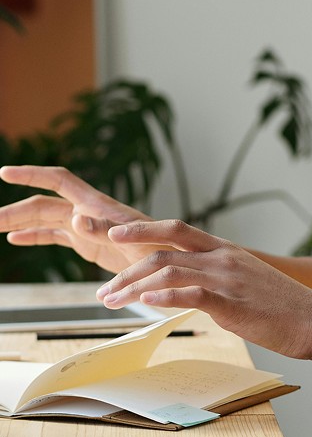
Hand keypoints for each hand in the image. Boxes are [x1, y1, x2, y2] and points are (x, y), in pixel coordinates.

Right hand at [0, 165, 153, 272]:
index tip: (5, 172)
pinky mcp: (87, 244)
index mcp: (96, 205)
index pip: (58, 181)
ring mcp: (85, 227)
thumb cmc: (159, 248)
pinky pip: (54, 236)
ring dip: (19, 222)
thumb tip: (75, 218)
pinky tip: (14, 239)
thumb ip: (103, 229)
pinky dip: (34, 236)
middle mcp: (87, 212)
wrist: (170, 263)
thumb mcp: (133, 240)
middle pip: (42, 204)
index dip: (32, 174)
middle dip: (15, 209)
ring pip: (44, 220)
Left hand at [98, 219, 311, 361]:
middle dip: (125, 267)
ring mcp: (228, 278)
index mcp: (226, 251)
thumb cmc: (284, 308)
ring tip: (111, 302)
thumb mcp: (246, 285)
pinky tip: (146, 302)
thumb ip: (217, 281)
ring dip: (134, 286)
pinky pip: (193, 294)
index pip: (176, 230)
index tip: (113, 235)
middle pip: (163, 250)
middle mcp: (223, 258)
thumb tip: (190, 290)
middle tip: (102, 290)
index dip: (142, 229)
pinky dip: (165, 295)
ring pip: (170, 270)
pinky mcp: (233, 302)